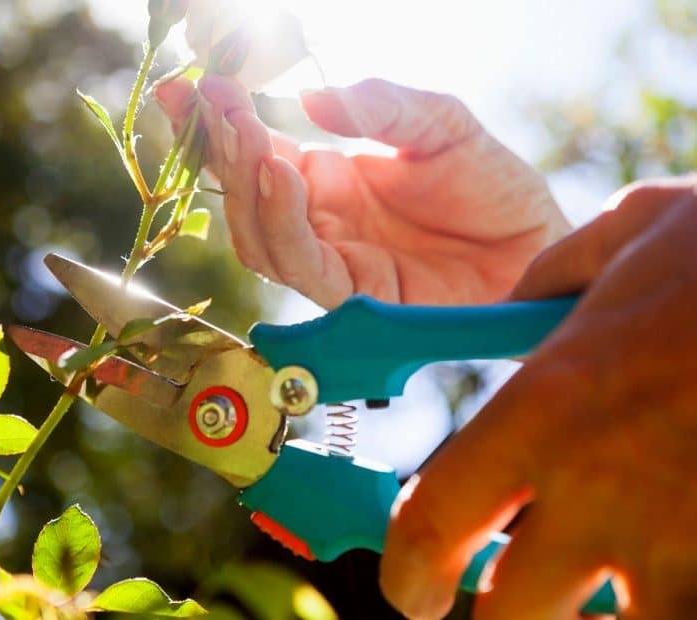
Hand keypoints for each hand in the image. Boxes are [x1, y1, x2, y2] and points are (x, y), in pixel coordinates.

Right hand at [155, 75, 569, 307]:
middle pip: (243, 198)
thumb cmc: (490, 185)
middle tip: (209, 100)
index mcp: (326, 181)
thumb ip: (380, 107)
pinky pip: (302, 264)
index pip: (253, 156)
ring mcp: (332, 260)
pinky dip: (283, 221)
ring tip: (246, 133)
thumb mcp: (439, 124)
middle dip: (219, 151)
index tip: (186, 83)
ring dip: (244, 186)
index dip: (216, 125)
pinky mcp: (355, 295)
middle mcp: (317, 223)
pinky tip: (282, 172)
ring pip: (258, 237)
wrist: (536, 244)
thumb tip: (310, 99)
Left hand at [380, 177, 696, 618]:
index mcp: (546, 406)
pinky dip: (669, 603)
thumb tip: (516, 300)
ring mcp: (682, 536)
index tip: (415, 590)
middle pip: (510, 608)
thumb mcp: (630, 232)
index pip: (434, 520)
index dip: (410, 570)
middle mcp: (601, 486)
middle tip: (508, 600)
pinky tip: (670, 580)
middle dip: (500, 612)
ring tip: (606, 596)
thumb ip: (554, 276)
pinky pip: (685, 618)